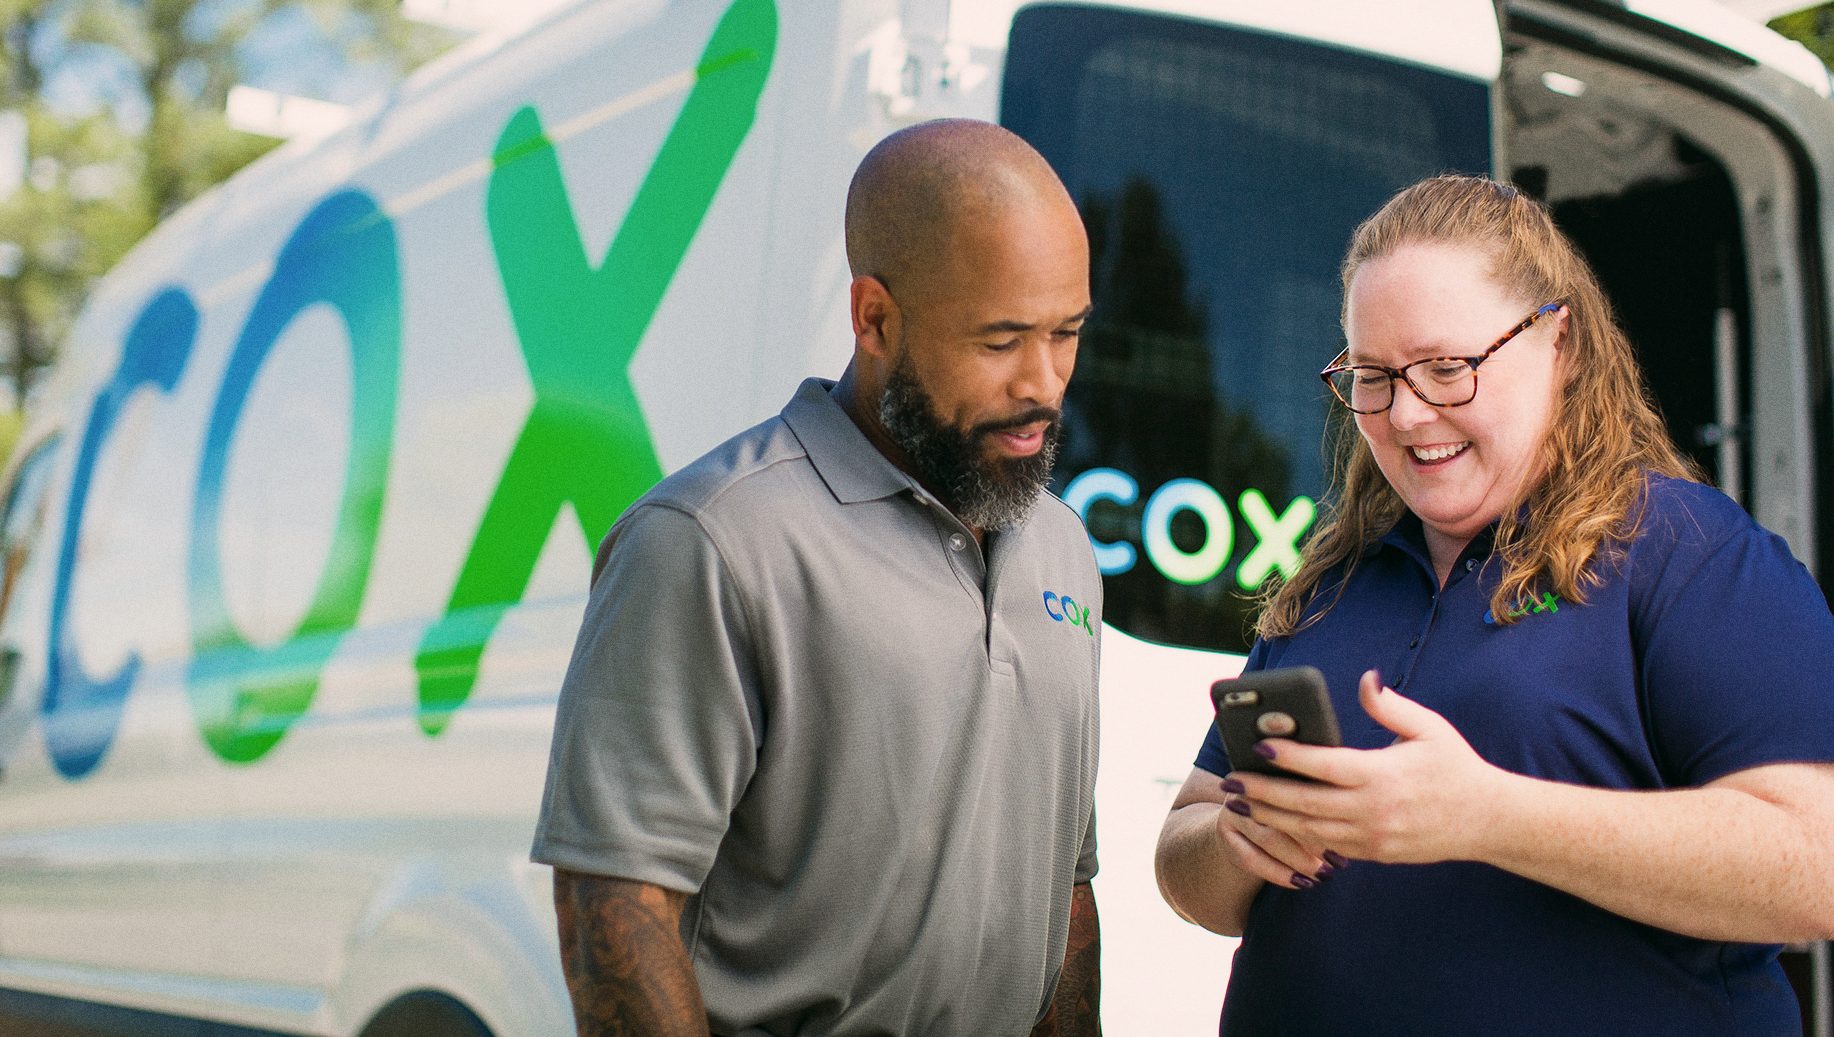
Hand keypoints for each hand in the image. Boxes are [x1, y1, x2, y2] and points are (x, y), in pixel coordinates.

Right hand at [1214, 776, 1336, 889]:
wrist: (1245, 812)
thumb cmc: (1290, 800)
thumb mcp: (1302, 788)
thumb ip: (1321, 792)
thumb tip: (1362, 813)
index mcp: (1271, 765)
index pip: (1298, 787)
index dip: (1324, 811)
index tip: (1348, 832)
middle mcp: (1249, 783)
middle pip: (1284, 812)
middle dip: (1315, 840)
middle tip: (1339, 860)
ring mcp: (1233, 809)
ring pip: (1269, 838)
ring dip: (1299, 859)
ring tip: (1324, 874)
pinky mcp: (1225, 834)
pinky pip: (1251, 859)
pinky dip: (1278, 873)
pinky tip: (1300, 883)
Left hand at [1231, 669, 1509, 865]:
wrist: (1487, 821)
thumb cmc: (1456, 766)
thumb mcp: (1429, 728)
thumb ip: (1390, 706)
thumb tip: (1366, 678)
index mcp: (1382, 775)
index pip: (1323, 766)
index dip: (1288, 757)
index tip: (1257, 746)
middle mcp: (1372, 810)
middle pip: (1303, 803)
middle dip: (1261, 793)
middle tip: (1230, 782)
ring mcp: (1371, 837)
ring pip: (1308, 830)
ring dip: (1270, 818)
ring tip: (1239, 805)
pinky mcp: (1373, 854)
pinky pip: (1325, 847)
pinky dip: (1296, 837)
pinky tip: (1274, 825)